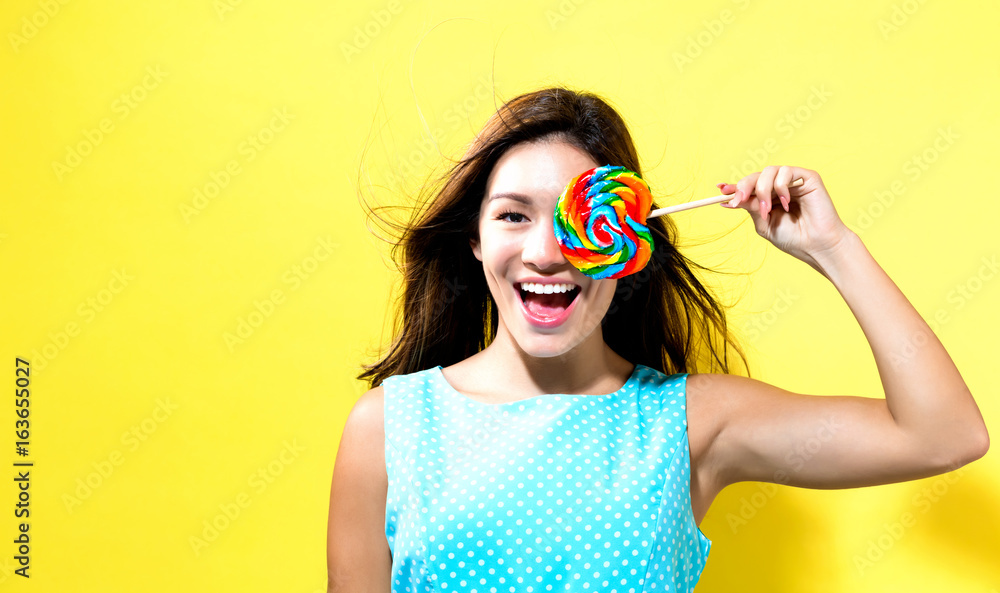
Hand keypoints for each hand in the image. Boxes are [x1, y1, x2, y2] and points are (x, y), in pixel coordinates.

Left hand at [719, 166, 853, 270]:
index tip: (719, 189)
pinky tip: (787, 203)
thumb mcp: (764, 223)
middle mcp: (780, 187)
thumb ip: (750, 207)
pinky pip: (786, 172)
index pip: (749, 186)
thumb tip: (728, 199)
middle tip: (738, 200)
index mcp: (769, 198)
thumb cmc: (793, 238)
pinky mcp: (807, 177)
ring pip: (769, 172)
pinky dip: (781, 187)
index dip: (734, 186)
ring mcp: (794, 181)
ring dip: (762, 190)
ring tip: (767, 210)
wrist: (816, 246)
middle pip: (756, 176)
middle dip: (743, 187)